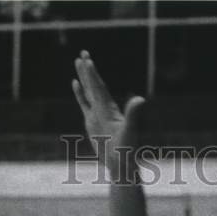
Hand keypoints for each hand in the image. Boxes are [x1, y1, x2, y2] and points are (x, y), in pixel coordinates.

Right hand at [72, 50, 145, 180]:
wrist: (120, 162)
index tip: (88, 60)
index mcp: (109, 109)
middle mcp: (103, 108)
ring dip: (84, 76)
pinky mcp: (91, 121)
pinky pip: (84, 103)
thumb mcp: (129, 130)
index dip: (93, 75)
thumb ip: (132, 114)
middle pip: (94, 85)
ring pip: (89, 90)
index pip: (99, 89)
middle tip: (83, 52)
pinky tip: (75, 83)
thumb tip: (141, 100)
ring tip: (78, 61)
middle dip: (89, 69)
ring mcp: (97, 113)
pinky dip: (80, 93)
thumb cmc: (126, 149)